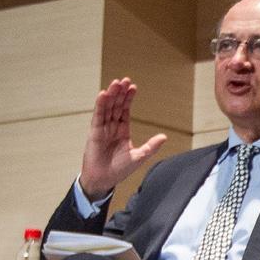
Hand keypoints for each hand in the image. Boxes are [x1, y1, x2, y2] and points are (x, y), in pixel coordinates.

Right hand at [79, 78, 167, 197]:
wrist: (103, 180)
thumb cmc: (119, 170)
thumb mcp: (139, 157)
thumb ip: (151, 146)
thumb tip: (164, 137)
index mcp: (122, 130)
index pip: (125, 110)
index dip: (128, 98)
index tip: (133, 87)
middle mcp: (112, 127)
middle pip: (116, 105)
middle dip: (120, 93)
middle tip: (125, 80)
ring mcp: (102, 129)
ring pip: (107, 108)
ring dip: (111, 95)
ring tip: (115, 83)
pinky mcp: (94, 133)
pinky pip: (97, 116)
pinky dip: (100, 105)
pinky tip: (103, 95)